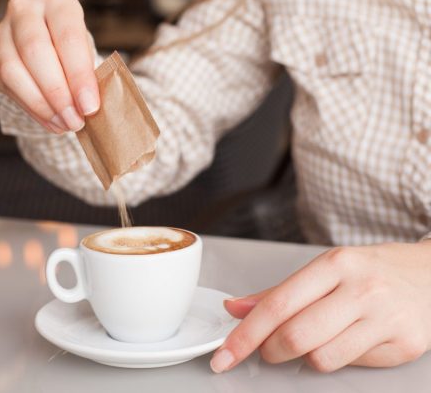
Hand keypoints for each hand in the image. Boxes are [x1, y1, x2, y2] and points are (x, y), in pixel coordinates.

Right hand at [0, 0, 98, 133]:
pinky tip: (51, 121)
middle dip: (58, 93)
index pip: (67, 36)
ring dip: (42, 105)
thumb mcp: (87, 53)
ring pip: (14, 70)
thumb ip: (87, 75)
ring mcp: (1, 34)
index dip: (79, 75)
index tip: (90, 106)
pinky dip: (32, 109)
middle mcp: (24, 10)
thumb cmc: (72, 51)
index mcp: (57, 2)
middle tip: (75, 119)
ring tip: (64, 124)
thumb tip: (88, 107)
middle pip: (35, 51)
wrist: (46, 50)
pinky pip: (7, 87)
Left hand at [212, 240, 430, 372]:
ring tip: (314, 340)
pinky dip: (338, 359)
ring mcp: (385, 317)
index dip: (244, 335)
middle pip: (295, 336)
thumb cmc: (371, 271)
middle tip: (268, 349)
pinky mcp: (405, 344)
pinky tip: (347, 341)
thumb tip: (235, 309)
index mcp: (334, 264)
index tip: (224, 356)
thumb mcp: (325, 270)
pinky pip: (352, 365)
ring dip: (305, 358)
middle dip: (270, 351)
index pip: (277, 305)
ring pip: (321, 358)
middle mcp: (361, 288)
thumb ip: (278, 293)